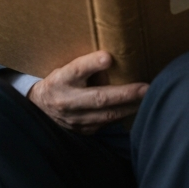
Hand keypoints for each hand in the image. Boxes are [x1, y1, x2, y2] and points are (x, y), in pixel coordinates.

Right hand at [27, 51, 148, 134]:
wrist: (40, 109)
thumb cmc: (60, 82)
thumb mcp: (66, 70)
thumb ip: (87, 68)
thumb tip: (116, 62)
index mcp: (61, 80)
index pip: (76, 70)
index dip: (92, 64)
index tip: (108, 57)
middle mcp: (67, 101)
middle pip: (98, 98)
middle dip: (124, 93)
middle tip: (146, 88)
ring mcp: (75, 119)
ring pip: (106, 115)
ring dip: (130, 107)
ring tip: (148, 98)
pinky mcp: (84, 130)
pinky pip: (107, 123)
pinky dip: (123, 115)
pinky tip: (137, 108)